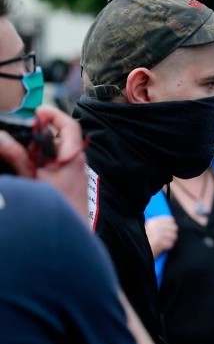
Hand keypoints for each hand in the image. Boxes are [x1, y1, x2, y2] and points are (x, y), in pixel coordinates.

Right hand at [0, 106, 88, 220]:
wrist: (71, 233)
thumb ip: (16, 156)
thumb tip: (1, 137)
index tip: (37, 110)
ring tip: (21, 148)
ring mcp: (74, 173)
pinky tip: (28, 165)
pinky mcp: (69, 182)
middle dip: (40, 132)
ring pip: (56, 152)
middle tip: (22, 130)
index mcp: (73, 156)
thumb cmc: (56, 206)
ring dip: (39, 147)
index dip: (54, 114)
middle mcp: (76, 162)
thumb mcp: (31, 178)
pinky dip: (42, 160)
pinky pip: (56, 164)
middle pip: (60, 138)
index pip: (69, 126)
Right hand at [145, 216, 177, 256]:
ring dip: (171, 240)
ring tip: (166, 243)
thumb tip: (172, 224)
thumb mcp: (149, 228)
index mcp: (153, 222)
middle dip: (172, 234)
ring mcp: (156, 234)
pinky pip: (170, 243)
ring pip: (173, 236)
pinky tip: (164, 247)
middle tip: (169, 238)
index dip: (172, 226)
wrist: (136, 249)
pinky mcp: (158, 243)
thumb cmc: (143, 240)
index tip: (171, 230)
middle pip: (173, 228)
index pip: (170, 220)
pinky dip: (168, 246)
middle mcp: (155, 226)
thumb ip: (159, 225)